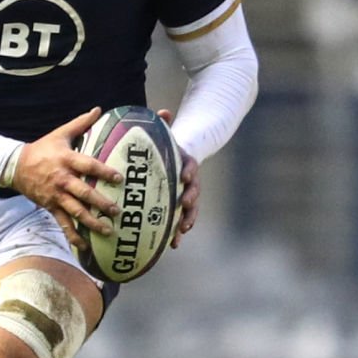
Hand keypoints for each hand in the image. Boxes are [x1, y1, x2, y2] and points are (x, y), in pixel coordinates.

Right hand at [11, 107, 120, 247]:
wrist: (16, 166)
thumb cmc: (43, 148)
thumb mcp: (60, 133)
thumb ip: (81, 123)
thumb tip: (99, 109)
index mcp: (66, 160)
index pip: (88, 166)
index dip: (103, 172)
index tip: (119, 178)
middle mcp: (62, 179)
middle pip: (83, 193)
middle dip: (101, 203)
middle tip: (117, 211)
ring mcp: (56, 195)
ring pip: (75, 211)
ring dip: (91, 222)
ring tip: (108, 230)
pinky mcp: (50, 206)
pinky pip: (62, 223)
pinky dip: (73, 235)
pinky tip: (84, 246)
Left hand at [156, 109, 199, 247]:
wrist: (175, 159)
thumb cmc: (165, 147)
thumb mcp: (165, 135)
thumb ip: (164, 125)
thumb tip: (163, 111)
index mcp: (186, 163)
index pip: (191, 167)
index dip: (189, 172)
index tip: (185, 177)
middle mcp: (190, 181)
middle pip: (194, 192)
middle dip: (190, 202)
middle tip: (184, 208)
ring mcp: (187, 195)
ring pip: (190, 211)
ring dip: (186, 221)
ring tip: (180, 233)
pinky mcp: (179, 207)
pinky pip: (179, 221)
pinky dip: (177, 233)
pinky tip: (172, 245)